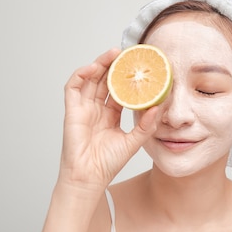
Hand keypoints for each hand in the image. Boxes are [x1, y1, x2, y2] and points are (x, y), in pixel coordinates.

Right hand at [57, 49, 159, 192]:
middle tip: (127, 54)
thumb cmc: (107, 163)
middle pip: (105, 81)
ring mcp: (84, 109)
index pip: (120, 91)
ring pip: (90, 79)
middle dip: (114, 66)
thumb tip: (160, 107)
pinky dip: (81, 75)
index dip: (128, 78)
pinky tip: (93, 67)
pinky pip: (73, 87)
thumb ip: (146, 125)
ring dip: (100, 64)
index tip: (140, 67)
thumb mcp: (134, 141)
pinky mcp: (72, 110)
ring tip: (113, 54)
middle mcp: (97, 110)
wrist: (89, 177)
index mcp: (111, 116)